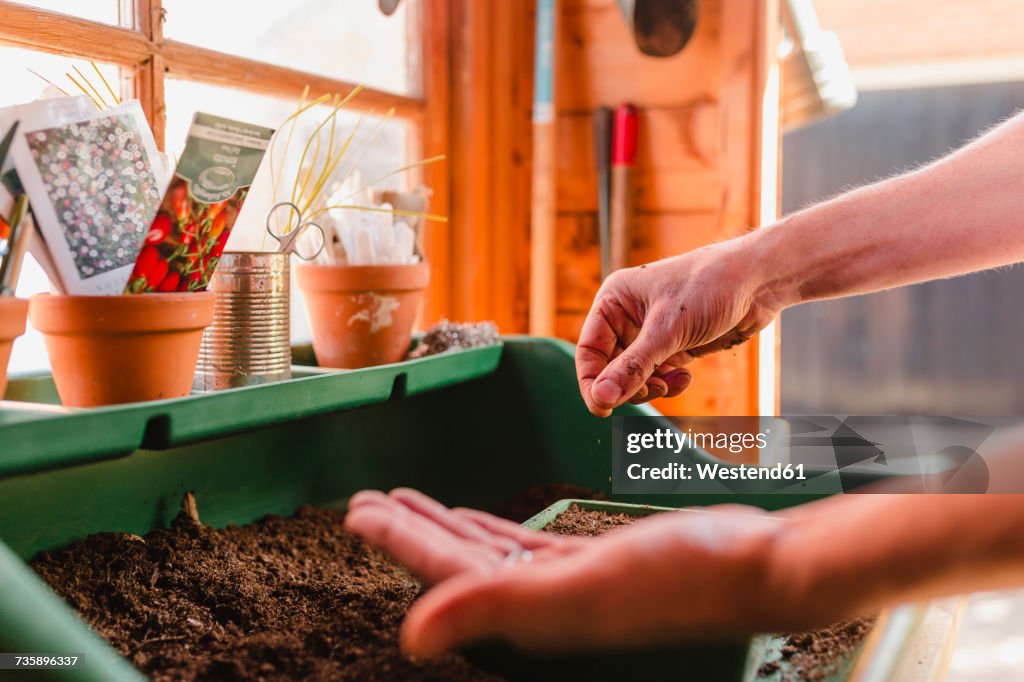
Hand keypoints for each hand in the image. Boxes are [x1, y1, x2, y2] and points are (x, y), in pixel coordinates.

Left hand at [345, 489, 787, 655]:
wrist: (755, 566)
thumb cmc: (679, 580)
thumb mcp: (579, 591)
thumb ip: (492, 608)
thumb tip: (410, 636)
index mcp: (525, 611)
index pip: (444, 570)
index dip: (397, 540)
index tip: (357, 508)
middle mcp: (537, 604)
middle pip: (454, 560)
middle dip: (408, 528)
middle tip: (366, 499)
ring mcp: (564, 585)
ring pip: (484, 550)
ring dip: (442, 523)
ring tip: (407, 499)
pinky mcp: (590, 566)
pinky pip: (523, 545)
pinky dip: (491, 527)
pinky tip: (475, 514)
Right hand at [576, 239, 782, 415]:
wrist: (758, 281)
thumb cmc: (710, 286)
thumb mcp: (667, 331)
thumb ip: (632, 367)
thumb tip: (601, 398)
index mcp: (614, 301)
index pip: (588, 350)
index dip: (592, 381)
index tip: (601, 409)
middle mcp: (628, 317)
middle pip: (610, 367)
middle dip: (628, 385)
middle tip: (651, 392)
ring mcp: (652, 333)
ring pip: (635, 376)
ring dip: (650, 387)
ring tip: (671, 383)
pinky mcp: (674, 345)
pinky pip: (659, 375)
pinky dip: (669, 383)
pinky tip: (685, 377)